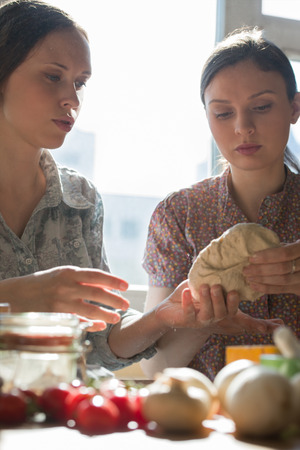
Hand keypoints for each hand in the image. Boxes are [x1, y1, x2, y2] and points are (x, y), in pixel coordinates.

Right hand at [2, 266, 128, 330]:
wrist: (16, 295)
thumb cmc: (43, 283)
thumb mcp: (62, 274)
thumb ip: (82, 279)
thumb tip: (105, 284)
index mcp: (69, 272)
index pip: (97, 275)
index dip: (113, 281)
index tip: (126, 286)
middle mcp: (67, 286)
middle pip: (97, 293)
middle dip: (115, 299)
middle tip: (126, 304)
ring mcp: (62, 303)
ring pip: (91, 310)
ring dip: (107, 315)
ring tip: (116, 318)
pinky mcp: (57, 317)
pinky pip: (79, 322)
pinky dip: (91, 324)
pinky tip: (100, 326)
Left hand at [155, 282, 282, 333]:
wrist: (169, 306)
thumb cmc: (189, 293)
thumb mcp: (199, 284)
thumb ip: (208, 278)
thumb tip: (216, 263)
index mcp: (218, 309)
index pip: (231, 310)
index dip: (234, 303)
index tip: (234, 291)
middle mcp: (212, 317)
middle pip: (221, 313)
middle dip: (219, 299)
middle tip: (216, 286)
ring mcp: (199, 321)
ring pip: (207, 315)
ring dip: (206, 300)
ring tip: (203, 287)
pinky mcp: (186, 321)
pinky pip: (188, 314)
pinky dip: (188, 302)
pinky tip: (186, 292)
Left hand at [243, 240, 299, 295]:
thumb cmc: (292, 253)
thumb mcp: (288, 246)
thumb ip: (276, 248)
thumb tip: (252, 250)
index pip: (285, 253)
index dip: (267, 256)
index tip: (251, 258)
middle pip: (282, 268)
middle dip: (261, 269)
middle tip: (246, 270)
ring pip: (282, 280)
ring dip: (262, 280)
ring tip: (248, 278)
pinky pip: (282, 289)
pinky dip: (267, 288)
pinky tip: (254, 286)